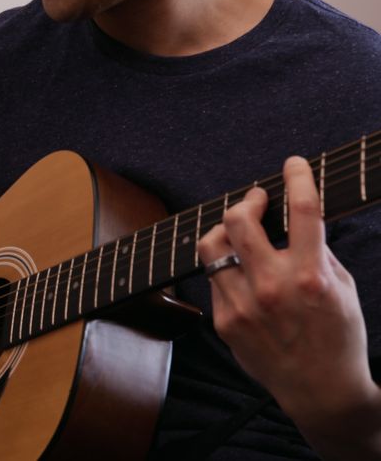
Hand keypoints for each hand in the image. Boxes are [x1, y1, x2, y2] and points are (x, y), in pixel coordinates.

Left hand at [198, 156, 380, 456]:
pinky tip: (242, 271)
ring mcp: (242, 304)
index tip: (292, 164)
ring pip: (213, 246)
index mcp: (310, 276)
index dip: (297, 178)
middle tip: (257, 199)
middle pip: (239, 220)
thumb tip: (295, 217)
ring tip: (240, 229)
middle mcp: (272, 287)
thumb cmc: (338, 336)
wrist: (320, 391)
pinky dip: (228, 266)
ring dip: (226, 229)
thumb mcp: (343, 288)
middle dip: (247, 200)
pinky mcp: (224, 320)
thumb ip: (319, 251)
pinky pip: (215, 278)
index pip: (302, 211)